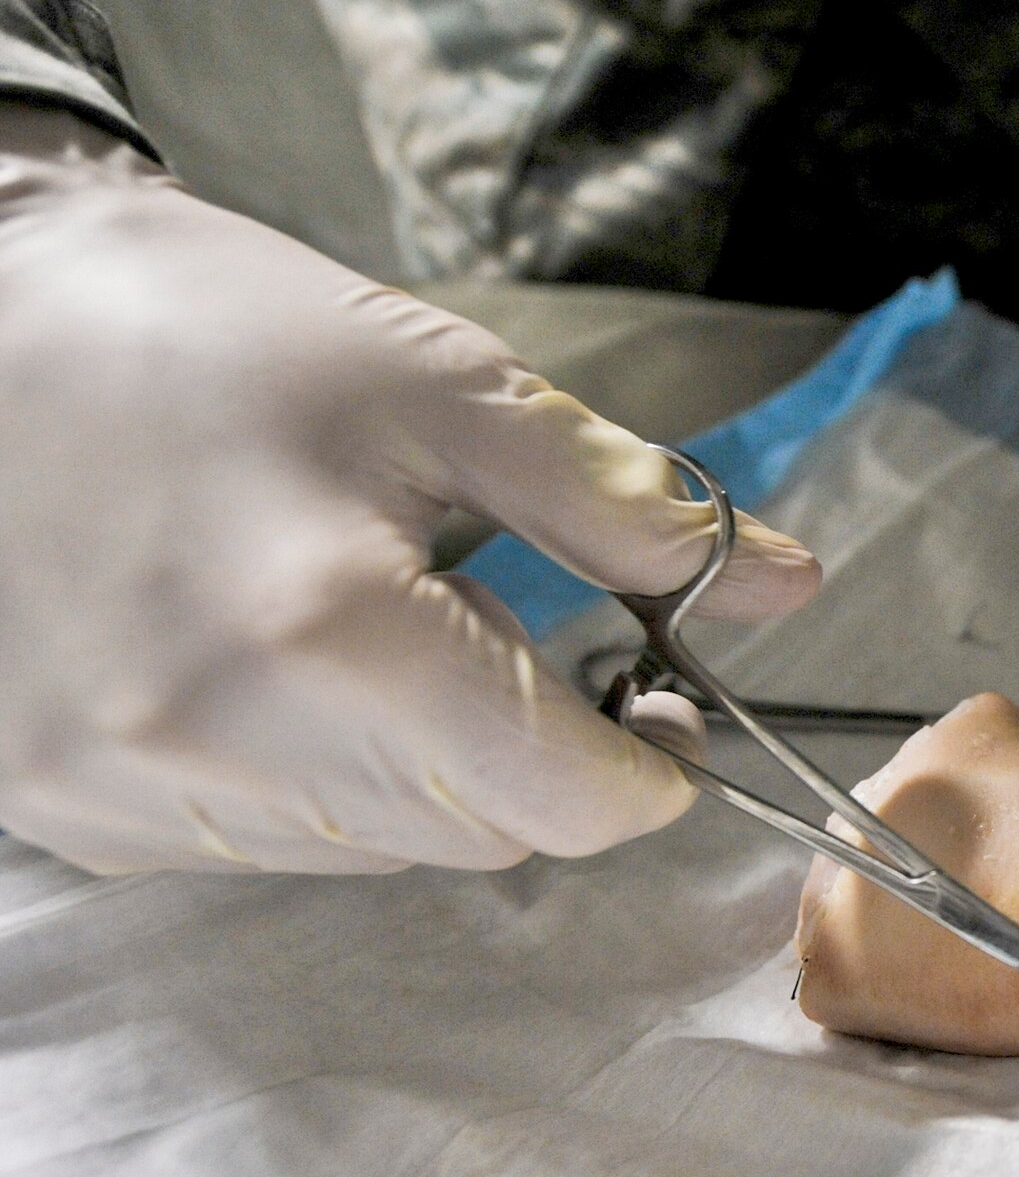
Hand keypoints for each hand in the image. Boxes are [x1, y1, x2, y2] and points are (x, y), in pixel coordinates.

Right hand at [0, 105, 820, 874]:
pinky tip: (271, 659)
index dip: (647, 766)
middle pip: (482, 835)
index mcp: (332, 634)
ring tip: (367, 624)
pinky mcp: (63, 803)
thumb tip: (788, 583)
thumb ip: (627, 509)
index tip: (652, 701)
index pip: (567, 804)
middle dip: (538, 754)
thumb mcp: (447, 388)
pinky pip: (260, 842)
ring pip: (375, 850)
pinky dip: (314, 775)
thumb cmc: (212, 327)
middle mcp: (215, 745)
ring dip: (423, 765)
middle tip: (516, 632)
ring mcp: (121, 790)